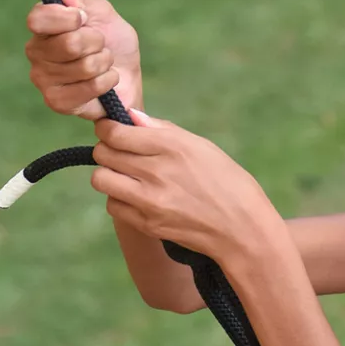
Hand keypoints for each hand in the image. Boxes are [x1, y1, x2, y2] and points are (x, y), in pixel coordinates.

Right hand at [25, 0, 141, 119]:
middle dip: (97, 43)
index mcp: (42, 27)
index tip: (84, 19)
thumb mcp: (99, 13)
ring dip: (104, 63)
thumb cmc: (113, 42)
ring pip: (83, 66)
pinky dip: (106, 82)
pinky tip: (106, 82)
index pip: (39, 18)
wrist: (128, 76)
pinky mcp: (57, 102)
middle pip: (69, 44)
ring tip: (104, 65)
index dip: (68, 18)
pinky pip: (88, 88)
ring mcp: (43, 79)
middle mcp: (36, 52)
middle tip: (101, 46)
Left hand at [90, 111, 283, 262]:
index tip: (111, 130)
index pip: (115, 132)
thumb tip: (130, 116)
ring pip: (101, 179)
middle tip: (120, 153)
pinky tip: (137, 198)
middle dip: (107, 149)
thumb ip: (162, 130)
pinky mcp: (147, 224)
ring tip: (126, 176)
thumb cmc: (227, 183)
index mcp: (172, 146)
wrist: (242, 229)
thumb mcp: (202, 146)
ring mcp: (150, 200)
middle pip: (103, 153)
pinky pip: (113, 206)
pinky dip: (119, 199)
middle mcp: (157, 172)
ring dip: (109, 175)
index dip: (107, 128)